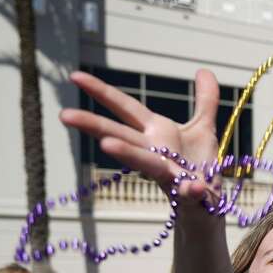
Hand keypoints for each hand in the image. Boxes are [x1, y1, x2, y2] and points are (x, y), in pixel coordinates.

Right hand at [60, 70, 221, 209]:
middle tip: (65, 115)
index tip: (75, 76)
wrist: (207, 203)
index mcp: (156, 131)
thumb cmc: (198, 164)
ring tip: (107, 145)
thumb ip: (205, 100)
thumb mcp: (203, 128)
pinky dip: (192, 190)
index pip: (125, 107)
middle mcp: (155, 151)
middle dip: (95, 125)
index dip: (102, 91)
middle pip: (121, 135)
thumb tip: (204, 70)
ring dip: (128, 154)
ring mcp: (168, 174)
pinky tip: (195, 187)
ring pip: (145, 163)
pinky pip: (190, 192)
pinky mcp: (188, 193)